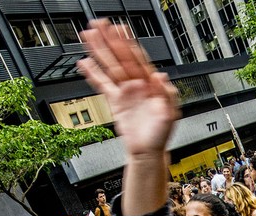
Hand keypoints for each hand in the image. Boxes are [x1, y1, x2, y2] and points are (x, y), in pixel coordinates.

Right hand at [78, 20, 179, 155]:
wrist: (148, 152)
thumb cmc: (161, 135)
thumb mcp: (170, 114)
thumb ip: (167, 93)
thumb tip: (160, 75)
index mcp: (151, 84)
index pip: (137, 59)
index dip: (128, 44)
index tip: (120, 30)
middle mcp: (137, 84)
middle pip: (120, 57)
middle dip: (109, 41)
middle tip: (99, 25)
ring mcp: (125, 92)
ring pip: (109, 66)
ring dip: (99, 51)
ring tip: (89, 36)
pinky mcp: (115, 101)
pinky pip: (102, 84)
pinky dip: (92, 73)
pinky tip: (85, 63)